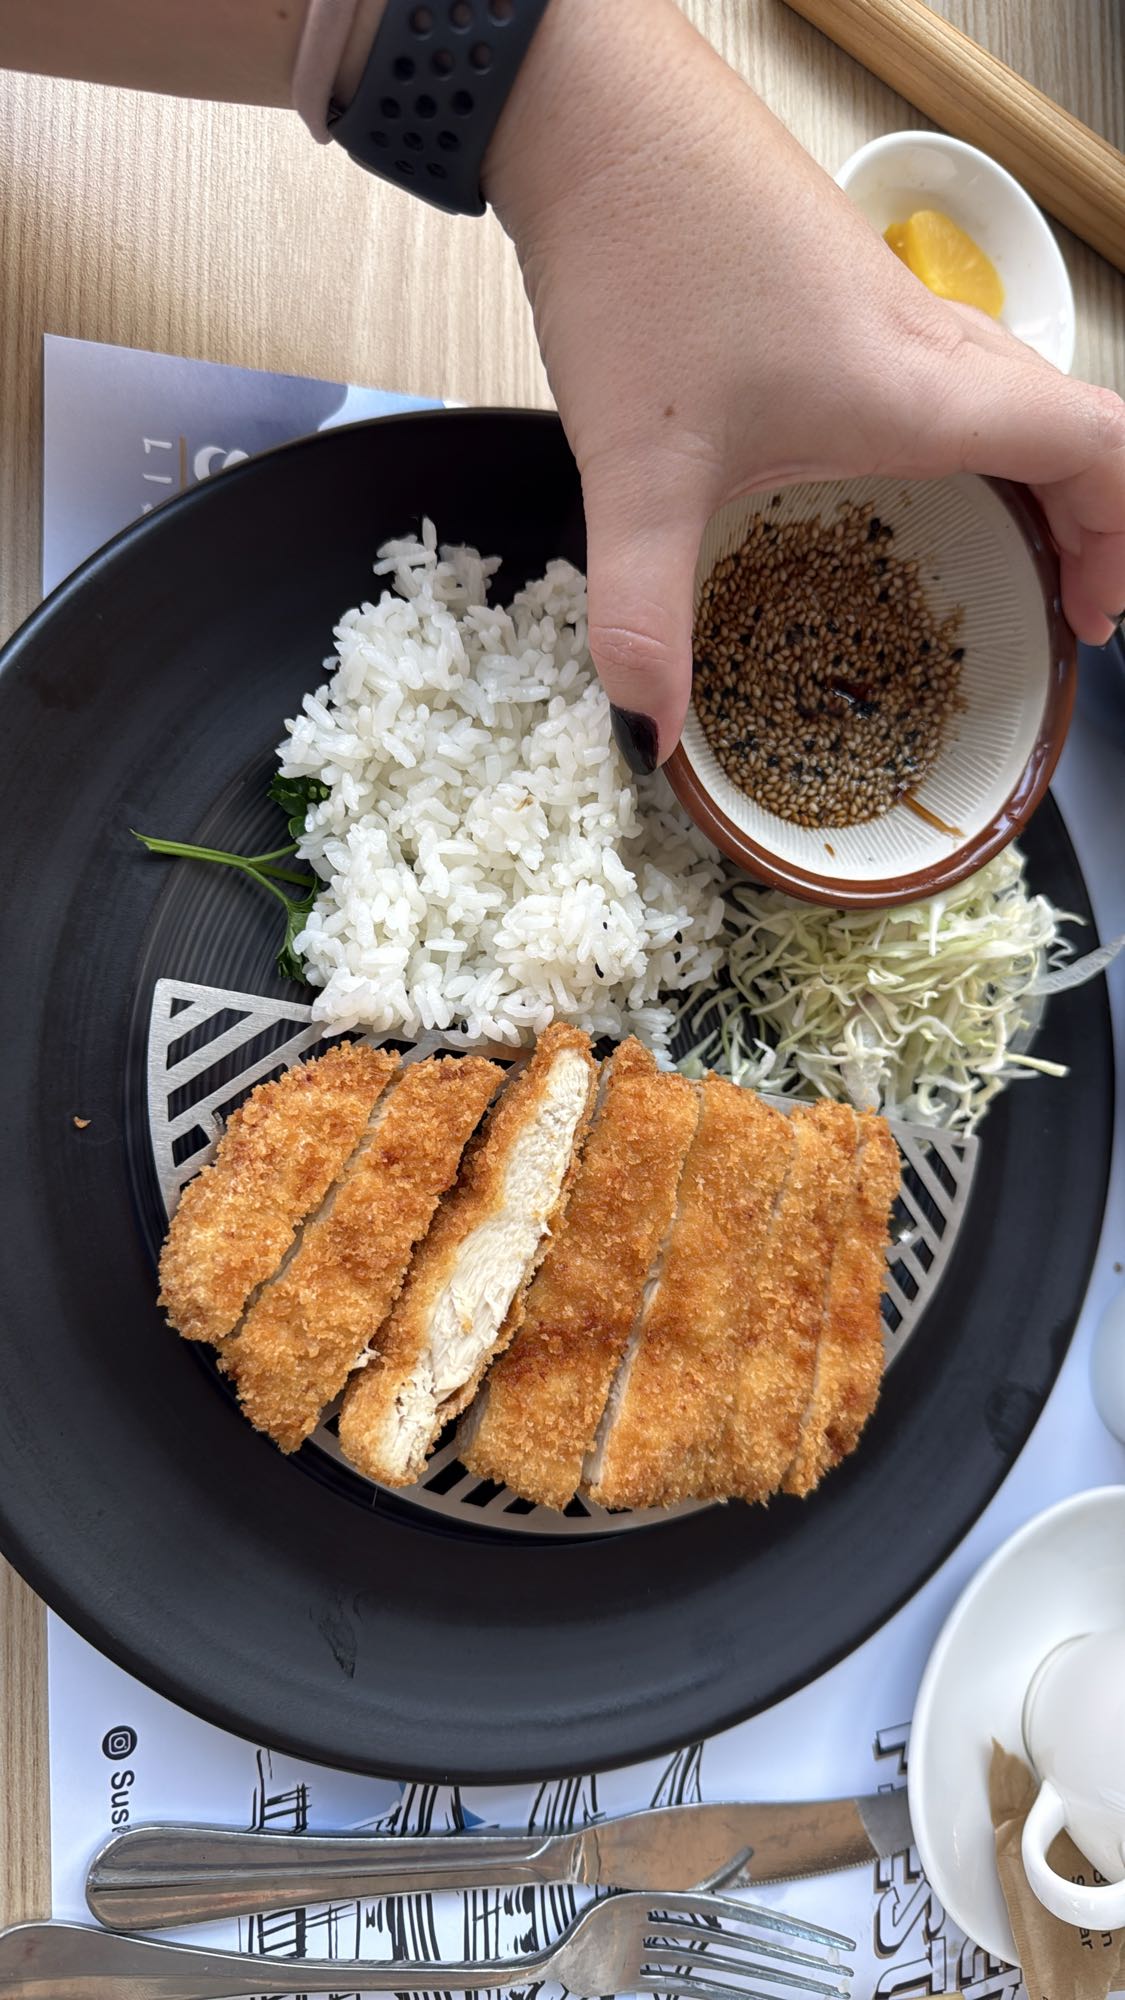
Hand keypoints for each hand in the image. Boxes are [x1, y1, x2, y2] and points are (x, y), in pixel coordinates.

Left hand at [486, 0, 1124, 768]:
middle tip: (1059, 603)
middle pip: (1069, 422)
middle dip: (1086, 520)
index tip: (1095, 616)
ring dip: (1029, 473)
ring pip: (1010, 390)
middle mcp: (927, 342)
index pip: (1094, 447)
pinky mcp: (840, 286)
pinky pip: (947, 367)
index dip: (1121, 536)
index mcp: (917, 389)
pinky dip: (964, 432)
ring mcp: (887, 305)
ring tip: (998, 553)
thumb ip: (640, 614)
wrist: (587, 106)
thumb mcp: (635, 471)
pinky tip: (884, 472)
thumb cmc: (637, 263)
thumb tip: (645, 737)